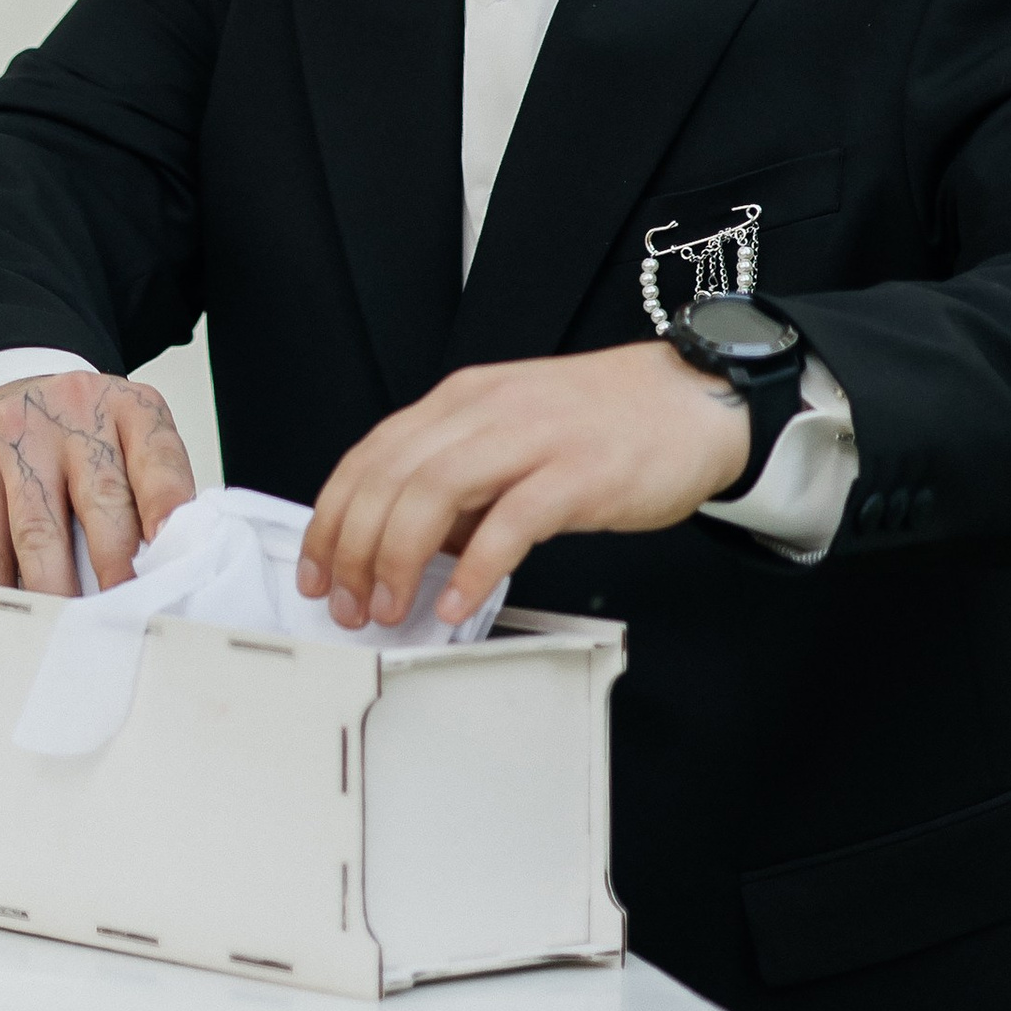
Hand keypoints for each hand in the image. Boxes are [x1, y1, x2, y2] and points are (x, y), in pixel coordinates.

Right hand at [0, 370, 196, 594]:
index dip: (166, 509)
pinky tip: (19, 606)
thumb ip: (149, 492)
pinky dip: (4, 582)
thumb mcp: (126, 438)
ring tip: (70, 622)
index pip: (157, 460)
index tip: (170, 557)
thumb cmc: (77, 430)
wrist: (4, 391)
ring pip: (39, 528)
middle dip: (114, 566)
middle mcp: (75, 414)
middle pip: (101, 498)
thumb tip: (167, 569)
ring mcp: (20, 435)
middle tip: (122, 611)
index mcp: (128, 409)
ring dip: (56, 586)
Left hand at [296, 340, 748, 631]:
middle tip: (349, 605)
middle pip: (390, 477)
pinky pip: (510, 522)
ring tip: (390, 609)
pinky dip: (474, 569)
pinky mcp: (579, 474)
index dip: (332, 518)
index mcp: (461, 401)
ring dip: (399, 559)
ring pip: (434, 492)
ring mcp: (532, 438)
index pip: (370, 456)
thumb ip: (460, 482)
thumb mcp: (510, 435)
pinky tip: (458, 604)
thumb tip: (411, 548)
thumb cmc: (604, 424)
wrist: (693, 401)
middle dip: (354, 548)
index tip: (318, 570)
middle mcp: (485, 411)